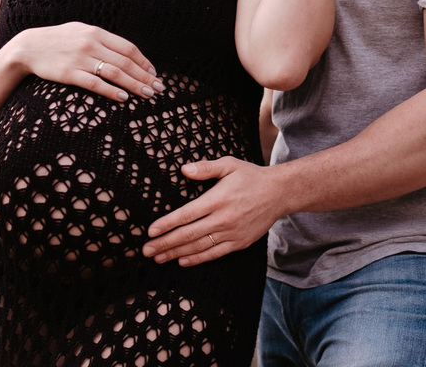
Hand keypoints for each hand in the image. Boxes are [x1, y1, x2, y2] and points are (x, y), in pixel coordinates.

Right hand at [7, 21, 165, 102]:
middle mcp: (91, 44)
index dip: (144, 62)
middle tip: (159, 88)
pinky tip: (124, 98)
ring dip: (134, 85)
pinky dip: (112, 91)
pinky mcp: (69, 74)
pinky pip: (95, 84)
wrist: (28, 47)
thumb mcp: (81, 31)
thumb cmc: (58, 40)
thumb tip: (125, 52)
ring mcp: (80, 59)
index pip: (128, 48)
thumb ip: (101, 40)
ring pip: (115, 73)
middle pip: (125, 62)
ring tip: (148, 95)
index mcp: (97, 32)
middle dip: (145, 77)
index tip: (154, 74)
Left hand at [143, 157, 287, 265]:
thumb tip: (184, 169)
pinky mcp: (239, 242)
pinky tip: (183, 261)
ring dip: (176, 253)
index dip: (167, 224)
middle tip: (146, 250)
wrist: (279, 194)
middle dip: (165, 243)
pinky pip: (214, 253)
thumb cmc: (251, 177)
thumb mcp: (229, 165)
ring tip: (158, 258)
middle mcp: (223, 218)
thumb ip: (205, 168)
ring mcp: (232, 233)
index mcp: (218, 199)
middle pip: (188, 234)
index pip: (186, 214)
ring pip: (199, 246)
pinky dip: (197, 258)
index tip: (151, 231)